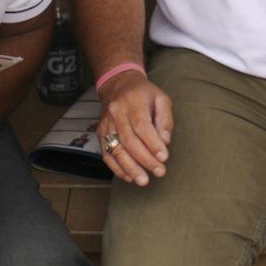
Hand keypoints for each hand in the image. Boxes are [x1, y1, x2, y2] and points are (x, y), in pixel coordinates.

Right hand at [97, 70, 173, 186]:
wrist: (118, 85)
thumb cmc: (143, 94)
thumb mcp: (161, 98)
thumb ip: (165, 120)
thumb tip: (165, 141)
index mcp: (133, 102)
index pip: (142, 126)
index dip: (152, 144)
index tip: (164, 157)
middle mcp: (116, 113)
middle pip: (129, 141)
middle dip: (145, 160)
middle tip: (159, 171)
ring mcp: (106, 124)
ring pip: (116, 150)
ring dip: (130, 168)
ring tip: (143, 180)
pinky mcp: (100, 133)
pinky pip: (106, 154)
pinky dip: (117, 168)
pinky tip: (129, 176)